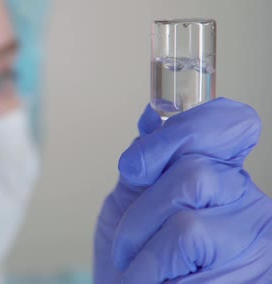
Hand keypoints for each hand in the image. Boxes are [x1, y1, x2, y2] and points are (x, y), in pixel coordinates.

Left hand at [94, 98, 271, 282]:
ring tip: (137, 271)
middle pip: (195, 173)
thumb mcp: (131, 202)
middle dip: (141, 212)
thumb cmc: (132, 258)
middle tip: (126, 244)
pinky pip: (188, 262)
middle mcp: (248, 200)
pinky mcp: (256, 275)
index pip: (230, 123)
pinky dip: (153, 273)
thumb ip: (146, 164)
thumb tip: (153, 114)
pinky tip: (160, 283)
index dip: (183, 131)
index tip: (136, 165)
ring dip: (143, 252)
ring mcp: (255, 239)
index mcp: (221, 173)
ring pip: (187, 223)